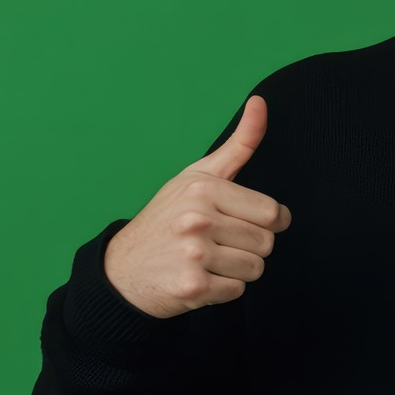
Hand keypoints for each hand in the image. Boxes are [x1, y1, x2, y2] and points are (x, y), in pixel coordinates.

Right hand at [103, 93, 291, 319]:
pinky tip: (199, 278)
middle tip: (219, 244)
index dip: (267, 222)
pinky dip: (222, 290)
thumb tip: (260, 102)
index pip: (272, 213)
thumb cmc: (166, 218)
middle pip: (266, 243)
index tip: (246, 223)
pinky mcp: (192, 286)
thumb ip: (238, 145)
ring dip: (237, 270)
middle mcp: (198, 219)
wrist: (122, 269)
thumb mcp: (197, 176)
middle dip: (249, 247)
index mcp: (204, 189)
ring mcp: (194, 254)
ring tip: (208, 261)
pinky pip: (236, 292)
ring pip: (255, 269)